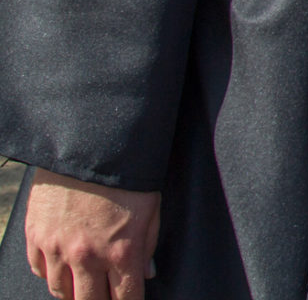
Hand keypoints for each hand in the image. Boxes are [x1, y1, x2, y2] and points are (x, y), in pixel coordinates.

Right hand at [23, 171, 160, 299]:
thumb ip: (147, 246)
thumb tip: (146, 273)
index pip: (125, 299)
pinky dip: (51, 272)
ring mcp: (57, 249)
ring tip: (84, 282)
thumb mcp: (150, 209)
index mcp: (121, 251)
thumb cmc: (126, 174)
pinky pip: (39, 271)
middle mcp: (87, 256)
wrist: (89, 145)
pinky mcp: (35, 237)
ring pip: (60, 292)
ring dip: (73, 290)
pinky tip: (62, 265)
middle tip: (104, 294)